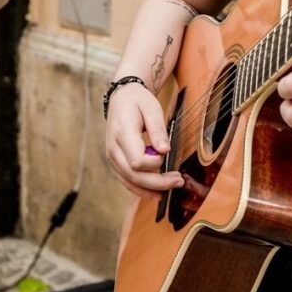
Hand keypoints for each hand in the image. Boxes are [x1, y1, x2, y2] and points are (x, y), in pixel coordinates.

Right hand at [104, 81, 182, 199]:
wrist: (121, 98)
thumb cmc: (138, 101)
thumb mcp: (151, 108)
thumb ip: (158, 129)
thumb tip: (164, 151)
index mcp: (122, 133)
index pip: (137, 160)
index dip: (154, 163)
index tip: (165, 154)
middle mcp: (113, 149)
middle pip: (134, 175)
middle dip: (158, 182)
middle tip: (179, 181)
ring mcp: (112, 157)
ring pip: (129, 181)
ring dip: (151, 189)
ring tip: (171, 187)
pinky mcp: (116, 162)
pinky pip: (126, 180)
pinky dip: (141, 189)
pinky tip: (157, 192)